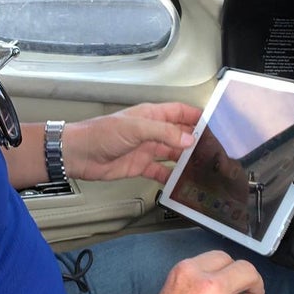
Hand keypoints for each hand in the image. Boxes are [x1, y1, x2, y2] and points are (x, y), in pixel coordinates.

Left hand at [65, 102, 201, 183]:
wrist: (79, 154)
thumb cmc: (100, 134)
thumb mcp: (136, 128)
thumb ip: (164, 133)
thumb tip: (188, 138)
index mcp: (151, 115)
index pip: (179, 112)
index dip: (196, 116)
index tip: (214, 123)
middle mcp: (151, 131)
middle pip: (179, 133)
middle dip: (196, 140)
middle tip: (214, 149)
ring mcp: (146, 149)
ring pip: (173, 153)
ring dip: (186, 159)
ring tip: (203, 166)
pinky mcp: (140, 166)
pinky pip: (161, 171)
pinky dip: (171, 176)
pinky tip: (181, 181)